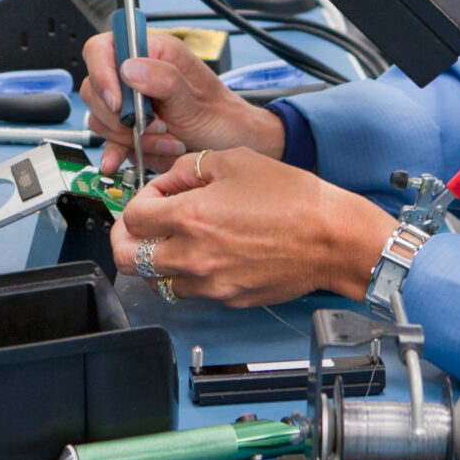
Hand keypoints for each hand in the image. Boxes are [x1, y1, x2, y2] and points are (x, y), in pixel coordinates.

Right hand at [80, 29, 285, 176]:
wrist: (230, 148)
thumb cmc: (222, 117)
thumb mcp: (196, 99)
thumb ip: (165, 80)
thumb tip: (131, 68)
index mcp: (152, 52)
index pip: (103, 48)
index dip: (101, 72)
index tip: (116, 101)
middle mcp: (136, 74)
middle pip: (94, 87)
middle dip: (119, 114)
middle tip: (151, 126)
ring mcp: (129, 103)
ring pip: (100, 116)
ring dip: (127, 136)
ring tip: (163, 142)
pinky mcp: (127, 129)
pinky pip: (105, 139)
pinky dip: (115, 151)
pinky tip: (124, 159)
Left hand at [112, 149, 398, 307]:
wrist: (332, 238)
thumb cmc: (293, 198)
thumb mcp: (236, 161)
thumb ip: (190, 168)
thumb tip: (169, 181)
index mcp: (190, 217)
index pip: (132, 218)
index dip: (136, 202)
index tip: (153, 196)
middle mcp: (193, 256)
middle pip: (127, 260)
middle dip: (127, 239)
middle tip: (139, 227)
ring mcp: (210, 283)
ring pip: (157, 281)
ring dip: (157, 260)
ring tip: (176, 241)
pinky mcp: (229, 298)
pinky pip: (193, 291)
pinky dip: (190, 274)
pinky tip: (211, 253)